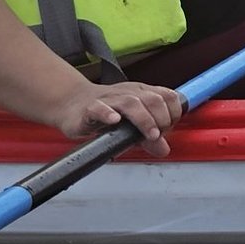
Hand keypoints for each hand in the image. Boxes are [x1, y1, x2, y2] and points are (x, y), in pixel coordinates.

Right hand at [53, 80, 182, 153]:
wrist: (71, 103)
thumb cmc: (104, 112)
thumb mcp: (130, 124)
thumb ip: (147, 136)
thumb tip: (164, 149)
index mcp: (141, 93)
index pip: (168, 96)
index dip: (173, 113)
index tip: (169, 129)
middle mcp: (128, 93)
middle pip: (153, 99)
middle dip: (162, 118)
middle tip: (158, 135)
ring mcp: (109, 99)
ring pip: (131, 102)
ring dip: (144, 119)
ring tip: (150, 134)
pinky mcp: (89, 108)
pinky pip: (99, 108)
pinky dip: (108, 114)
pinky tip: (114, 121)